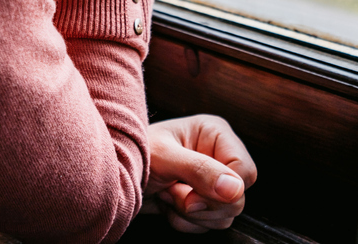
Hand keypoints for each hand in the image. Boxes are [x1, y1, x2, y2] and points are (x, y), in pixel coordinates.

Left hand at [142, 115, 257, 232]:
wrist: (112, 177)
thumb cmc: (132, 153)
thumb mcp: (165, 158)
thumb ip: (200, 171)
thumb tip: (235, 189)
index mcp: (215, 134)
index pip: (245, 171)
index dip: (223, 190)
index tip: (192, 195)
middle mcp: (217, 156)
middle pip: (238, 197)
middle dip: (202, 204)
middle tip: (173, 192)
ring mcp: (210, 181)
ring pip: (224, 214)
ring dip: (191, 215)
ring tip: (167, 194)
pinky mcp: (200, 200)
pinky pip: (209, 224)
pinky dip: (186, 223)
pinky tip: (166, 206)